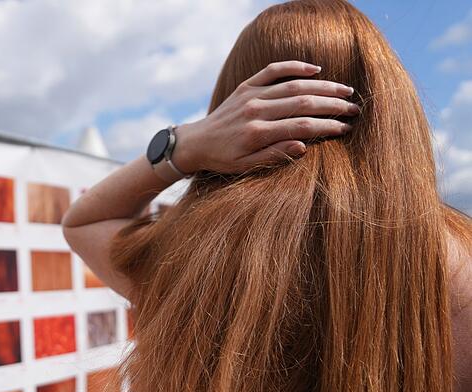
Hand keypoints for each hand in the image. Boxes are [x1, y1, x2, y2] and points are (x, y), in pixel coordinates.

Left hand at [172, 60, 358, 173]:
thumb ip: (274, 156)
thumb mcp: (246, 167)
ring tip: (345, 91)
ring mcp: (251, 95)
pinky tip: (315, 70)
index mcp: (257, 133)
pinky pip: (273, 71)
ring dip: (323, 87)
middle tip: (354, 109)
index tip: (346, 129)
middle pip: (303, 103)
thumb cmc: (223, 159)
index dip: (327, 126)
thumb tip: (303, 146)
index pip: (302, 126)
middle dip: (333, 105)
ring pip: (294, 85)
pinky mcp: (246, 86)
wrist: (196, 142)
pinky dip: (294, 66)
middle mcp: (256, 110)